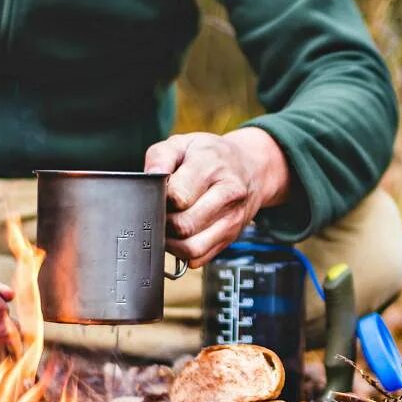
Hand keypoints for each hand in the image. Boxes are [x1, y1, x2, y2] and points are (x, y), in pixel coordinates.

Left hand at [144, 128, 289, 265]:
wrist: (251, 168)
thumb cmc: (210, 156)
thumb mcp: (183, 144)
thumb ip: (160, 156)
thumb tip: (150, 177)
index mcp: (212, 167)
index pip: (178, 196)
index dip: (159, 199)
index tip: (157, 194)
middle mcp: (228, 194)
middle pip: (184, 225)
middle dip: (163, 223)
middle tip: (159, 212)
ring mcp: (232, 219)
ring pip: (192, 248)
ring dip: (171, 243)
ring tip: (166, 227)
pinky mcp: (231, 238)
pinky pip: (200, 258)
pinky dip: (183, 253)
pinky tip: (180, 237)